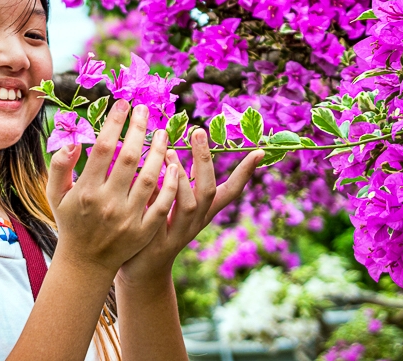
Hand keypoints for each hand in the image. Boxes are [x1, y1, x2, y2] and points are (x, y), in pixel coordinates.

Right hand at [46, 99, 179, 277]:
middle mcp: (108, 203)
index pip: (103, 148)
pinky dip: (170, 183)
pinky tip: (174, 165)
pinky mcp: (143, 231)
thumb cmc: (70, 221)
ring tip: (163, 133)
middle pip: (128, 158)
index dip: (114, 123)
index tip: (122, 104)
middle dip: (138, 129)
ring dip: (159, 152)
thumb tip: (72, 141)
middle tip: (144, 109)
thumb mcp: (54, 194)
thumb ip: (59, 166)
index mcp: (86, 190)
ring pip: (149, 177)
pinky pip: (162, 203)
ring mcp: (128, 218)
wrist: (85, 263)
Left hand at [117, 128, 263, 287]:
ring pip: (189, 204)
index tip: (260, 151)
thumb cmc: (158, 229)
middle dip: (205, 160)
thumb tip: (184, 149)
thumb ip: (180, 182)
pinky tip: (147, 174)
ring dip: (181, 175)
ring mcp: (179, 233)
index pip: (230, 191)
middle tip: (199, 131)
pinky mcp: (158, 240)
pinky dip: (157, 193)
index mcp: (204, 213)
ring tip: (169, 151)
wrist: (142, 271)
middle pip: (209, 191)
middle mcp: (196, 222)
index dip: (245, 173)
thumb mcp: (174, 205)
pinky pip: (160, 214)